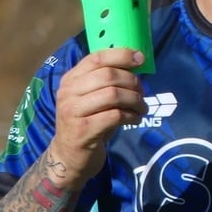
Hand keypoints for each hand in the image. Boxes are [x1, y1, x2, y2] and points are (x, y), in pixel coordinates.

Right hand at [50, 49, 147, 187]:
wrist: (69, 157)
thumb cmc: (87, 123)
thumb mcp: (92, 99)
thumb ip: (106, 82)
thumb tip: (136, 67)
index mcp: (71, 79)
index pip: (96, 58)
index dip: (121, 55)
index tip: (141, 59)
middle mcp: (68, 92)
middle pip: (108, 75)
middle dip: (132, 82)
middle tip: (143, 93)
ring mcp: (73, 111)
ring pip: (113, 94)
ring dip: (135, 100)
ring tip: (142, 109)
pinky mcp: (83, 130)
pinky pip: (115, 116)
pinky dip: (130, 116)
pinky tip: (134, 119)